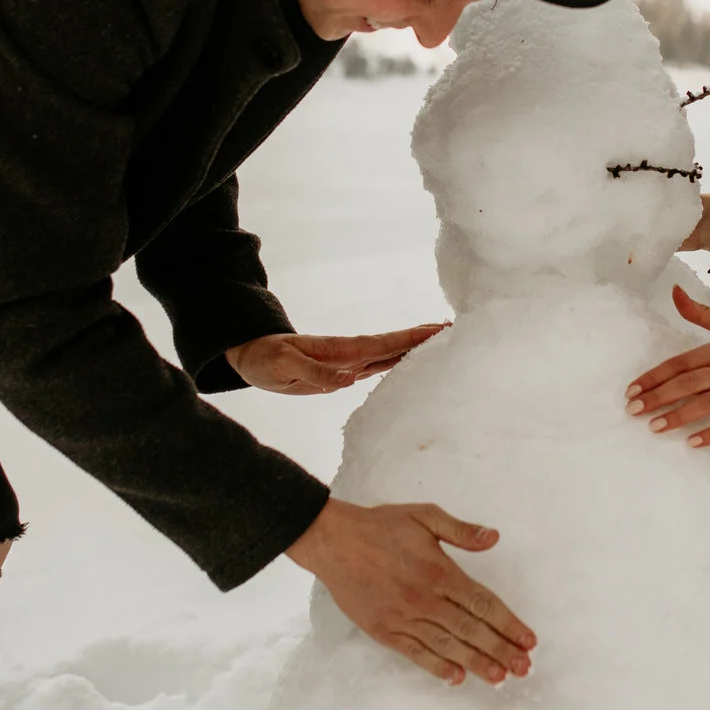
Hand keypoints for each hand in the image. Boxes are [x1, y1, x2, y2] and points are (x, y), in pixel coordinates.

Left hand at [227, 323, 446, 394]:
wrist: (251, 357)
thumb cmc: (264, 359)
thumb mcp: (282, 367)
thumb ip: (314, 373)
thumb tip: (349, 380)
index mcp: (341, 351)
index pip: (385, 343)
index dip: (412, 337)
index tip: (441, 330)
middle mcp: (351, 355)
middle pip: (395, 345)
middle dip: (425, 338)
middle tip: (458, 331)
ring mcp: (349, 362)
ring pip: (390, 355)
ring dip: (417, 349)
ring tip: (446, 345)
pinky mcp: (343, 372)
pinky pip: (378, 366)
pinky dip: (399, 362)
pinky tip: (413, 365)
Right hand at [286, 498, 535, 685]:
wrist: (334, 542)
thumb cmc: (382, 526)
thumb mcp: (424, 515)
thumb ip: (461, 530)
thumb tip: (494, 537)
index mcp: (439, 572)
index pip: (483, 603)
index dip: (509, 624)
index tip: (529, 641)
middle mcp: (425, 599)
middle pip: (471, 630)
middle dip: (501, 650)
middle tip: (524, 669)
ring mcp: (404, 618)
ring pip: (447, 646)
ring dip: (476, 663)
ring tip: (500, 678)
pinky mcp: (385, 630)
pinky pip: (415, 653)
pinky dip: (437, 667)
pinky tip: (457, 677)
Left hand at [624, 285, 709, 445]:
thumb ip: (701, 313)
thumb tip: (674, 291)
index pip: (683, 361)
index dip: (656, 375)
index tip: (632, 390)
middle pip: (692, 382)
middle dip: (660, 397)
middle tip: (633, 411)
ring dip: (681, 416)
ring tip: (654, 427)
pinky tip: (691, 442)